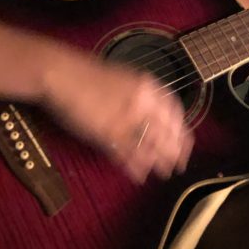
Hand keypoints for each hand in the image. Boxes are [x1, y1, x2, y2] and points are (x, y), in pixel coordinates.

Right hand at [41, 52, 192, 184]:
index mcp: (147, 86)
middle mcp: (141, 102)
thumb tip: (151, 114)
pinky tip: (140, 175)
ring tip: (165, 173)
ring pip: (149, 144)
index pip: (174, 111)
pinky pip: (127, 153)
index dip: (181, 130)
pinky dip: (135, 166)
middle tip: (180, 165)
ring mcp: (125, 118)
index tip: (186, 143)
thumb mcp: (124, 78)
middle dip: (175, 151)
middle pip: (166, 131)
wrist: (62, 73)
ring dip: (159, 161)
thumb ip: (141, 96)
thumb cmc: (88, 75)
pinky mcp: (107, 132)